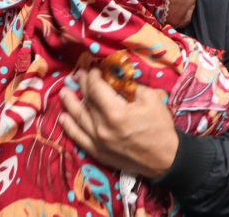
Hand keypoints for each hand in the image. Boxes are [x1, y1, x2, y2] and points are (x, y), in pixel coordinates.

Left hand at [59, 69, 178, 178]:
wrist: (165, 159)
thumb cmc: (160, 127)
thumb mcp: (151, 99)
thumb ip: (132, 87)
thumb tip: (118, 77)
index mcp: (116, 112)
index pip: (96, 88)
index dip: (93, 76)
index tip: (93, 69)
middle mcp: (102, 127)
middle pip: (86, 101)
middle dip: (82, 86)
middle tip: (77, 76)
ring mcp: (98, 142)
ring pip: (78, 119)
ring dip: (69, 104)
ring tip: (63, 92)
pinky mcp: (98, 153)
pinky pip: (79, 138)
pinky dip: (69, 128)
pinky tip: (63, 118)